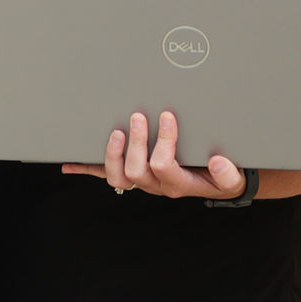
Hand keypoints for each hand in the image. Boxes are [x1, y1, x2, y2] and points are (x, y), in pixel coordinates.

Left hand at [61, 110, 246, 199]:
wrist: (215, 183)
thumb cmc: (221, 175)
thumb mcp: (231, 177)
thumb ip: (227, 173)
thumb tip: (218, 162)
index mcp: (178, 183)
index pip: (163, 165)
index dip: (163, 142)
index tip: (168, 116)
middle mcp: (156, 185)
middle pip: (135, 171)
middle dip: (136, 143)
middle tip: (139, 117)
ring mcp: (142, 181)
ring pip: (117, 177)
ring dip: (112, 153)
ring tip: (117, 131)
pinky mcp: (132, 174)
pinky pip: (106, 174)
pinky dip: (87, 168)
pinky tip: (69, 163)